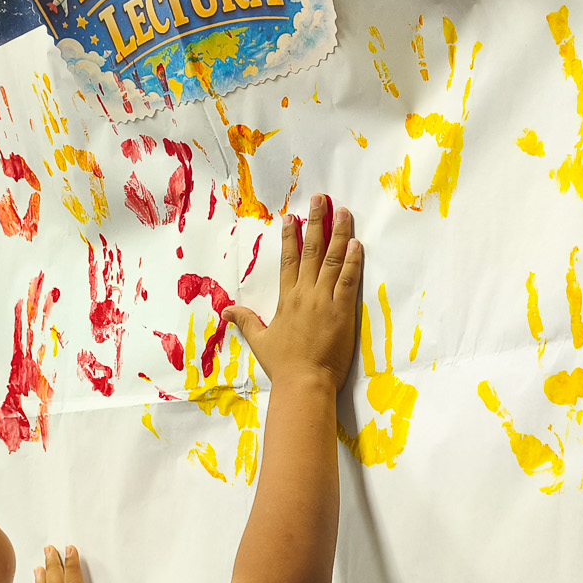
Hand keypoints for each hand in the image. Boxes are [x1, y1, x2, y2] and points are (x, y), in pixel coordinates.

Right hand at [223, 195, 363, 392]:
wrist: (304, 383)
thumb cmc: (283, 365)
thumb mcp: (260, 341)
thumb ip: (246, 321)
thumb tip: (226, 310)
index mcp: (287, 299)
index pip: (288, 260)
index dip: (290, 236)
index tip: (292, 216)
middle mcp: (305, 294)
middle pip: (311, 250)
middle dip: (316, 222)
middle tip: (322, 199)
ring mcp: (325, 301)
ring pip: (333, 259)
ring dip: (339, 233)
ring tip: (344, 212)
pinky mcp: (343, 311)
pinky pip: (349, 280)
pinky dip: (353, 261)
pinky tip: (356, 243)